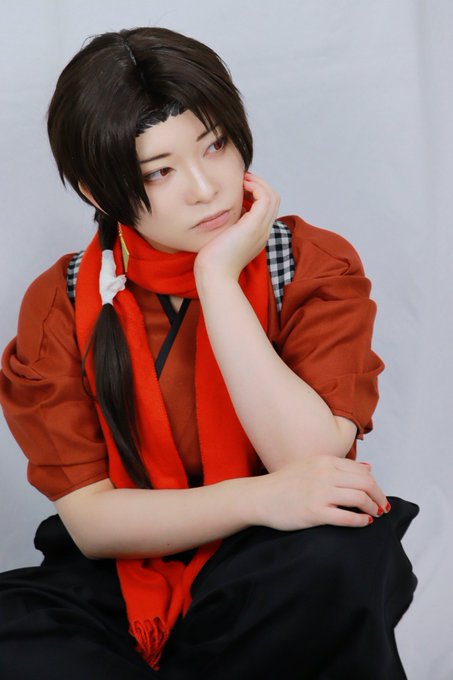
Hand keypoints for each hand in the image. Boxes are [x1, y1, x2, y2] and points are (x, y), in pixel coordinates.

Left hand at [194, 172, 279, 281]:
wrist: (214, 274)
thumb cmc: (212, 260)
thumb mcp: (222, 238)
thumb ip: (227, 226)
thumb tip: (221, 212)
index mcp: (257, 235)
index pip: (266, 208)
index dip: (256, 194)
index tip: (240, 187)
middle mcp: (263, 232)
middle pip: (273, 200)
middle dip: (260, 185)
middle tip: (243, 179)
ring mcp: (261, 229)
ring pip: (272, 197)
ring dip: (259, 183)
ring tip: (243, 180)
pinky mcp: (254, 226)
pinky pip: (265, 198)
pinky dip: (257, 187)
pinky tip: (242, 185)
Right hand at [252, 456, 389, 529]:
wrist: (261, 497)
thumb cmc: (285, 483)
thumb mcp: (311, 466)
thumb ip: (338, 467)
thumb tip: (368, 468)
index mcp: (325, 461)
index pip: (362, 470)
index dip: (374, 484)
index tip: (377, 494)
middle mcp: (324, 474)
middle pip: (365, 483)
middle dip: (378, 496)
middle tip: (382, 506)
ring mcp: (320, 493)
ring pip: (359, 499)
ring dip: (372, 508)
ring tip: (374, 514)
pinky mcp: (315, 512)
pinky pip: (347, 517)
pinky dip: (361, 521)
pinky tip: (364, 522)